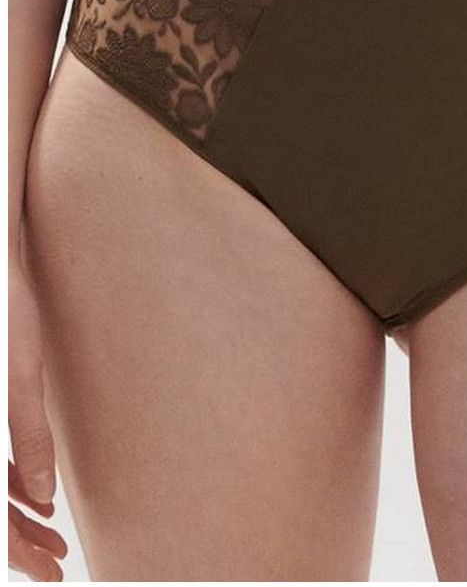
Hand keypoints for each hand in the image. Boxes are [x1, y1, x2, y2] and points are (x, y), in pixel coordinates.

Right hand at [9, 255, 66, 580]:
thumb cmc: (6, 309)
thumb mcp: (20, 373)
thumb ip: (26, 434)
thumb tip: (41, 496)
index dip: (14, 549)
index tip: (47, 571)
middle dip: (16, 542)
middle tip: (56, 567)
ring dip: (14, 518)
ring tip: (53, 542)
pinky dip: (7, 484)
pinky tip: (35, 497)